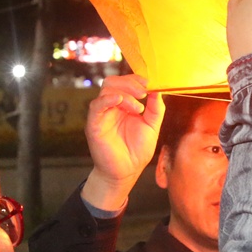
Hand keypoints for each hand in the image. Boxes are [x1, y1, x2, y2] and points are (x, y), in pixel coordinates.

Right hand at [80, 75, 164, 210]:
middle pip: (113, 82)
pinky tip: (120, 100)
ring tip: (138, 108)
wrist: (126, 172)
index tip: (148, 83)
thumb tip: (158, 90)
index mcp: (123, 106)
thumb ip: (156, 108)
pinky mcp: (94, 124)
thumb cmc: (136, 151)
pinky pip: (96, 106)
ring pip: (106, 90)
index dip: (135, 79)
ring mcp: (102, 115)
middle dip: (130, 83)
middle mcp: (111, 107)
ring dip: (125, 93)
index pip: (124, 83)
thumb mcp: (152, 126)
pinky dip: (108, 99)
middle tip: (143, 93)